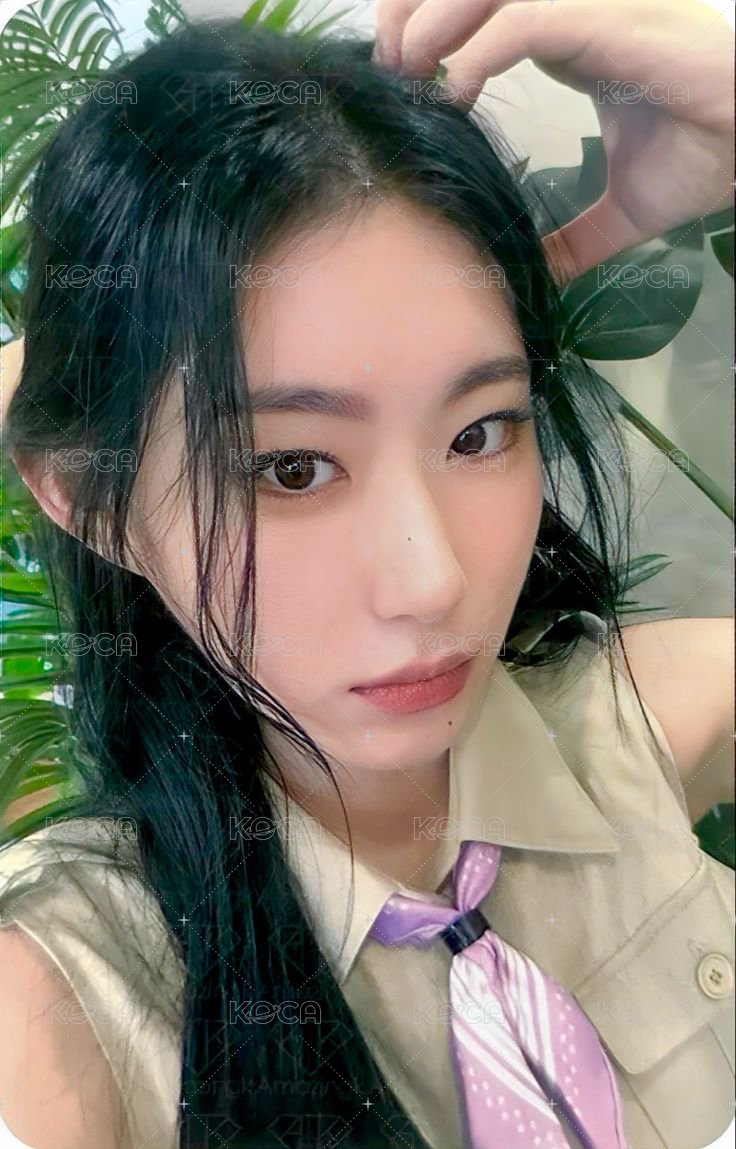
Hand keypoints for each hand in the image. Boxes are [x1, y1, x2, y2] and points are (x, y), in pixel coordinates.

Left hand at [372, 0, 734, 283]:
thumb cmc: (704, 157)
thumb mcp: (621, 210)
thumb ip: (574, 239)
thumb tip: (541, 276)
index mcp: (568, 32)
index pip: (477, 5)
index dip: (425, 27)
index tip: (399, 79)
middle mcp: (568, 7)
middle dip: (410, 12)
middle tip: (386, 71)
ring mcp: (588, 7)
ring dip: (432, 25)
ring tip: (410, 78)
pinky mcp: (605, 21)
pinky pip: (523, 19)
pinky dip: (478, 51)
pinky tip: (457, 94)